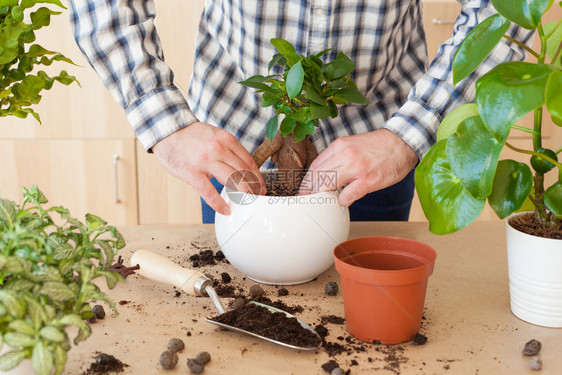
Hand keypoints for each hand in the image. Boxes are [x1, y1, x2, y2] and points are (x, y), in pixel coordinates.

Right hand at [152, 122, 265, 214]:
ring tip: (247, 202)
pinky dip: (219, 203)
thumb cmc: (190, 136)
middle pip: (244, 171)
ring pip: (232, 180)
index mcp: (226, 139)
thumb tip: (241, 167)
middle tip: (258, 196)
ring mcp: (205, 161)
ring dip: (243, 193)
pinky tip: (225, 209)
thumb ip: (228, 149)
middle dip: (254, 186)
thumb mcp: (214, 135)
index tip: (261, 186)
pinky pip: (209, 192)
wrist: (166, 131)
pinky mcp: (192, 172)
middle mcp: (219, 148)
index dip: (257, 176)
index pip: (249, 160)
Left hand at [300, 129, 418, 205]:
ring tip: (322, 202)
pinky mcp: (368, 179)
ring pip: (327, 183)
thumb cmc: (378, 147)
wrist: (402, 142)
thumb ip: (337, 158)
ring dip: (322, 195)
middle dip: (309, 190)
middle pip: (317, 175)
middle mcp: (346, 154)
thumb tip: (324, 175)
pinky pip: (348, 195)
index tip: (304, 191)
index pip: (315, 165)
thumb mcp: (352, 145)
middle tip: (308, 200)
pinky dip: (343, 200)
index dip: (307, 181)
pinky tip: (344, 201)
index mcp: (340, 145)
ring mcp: (357, 167)